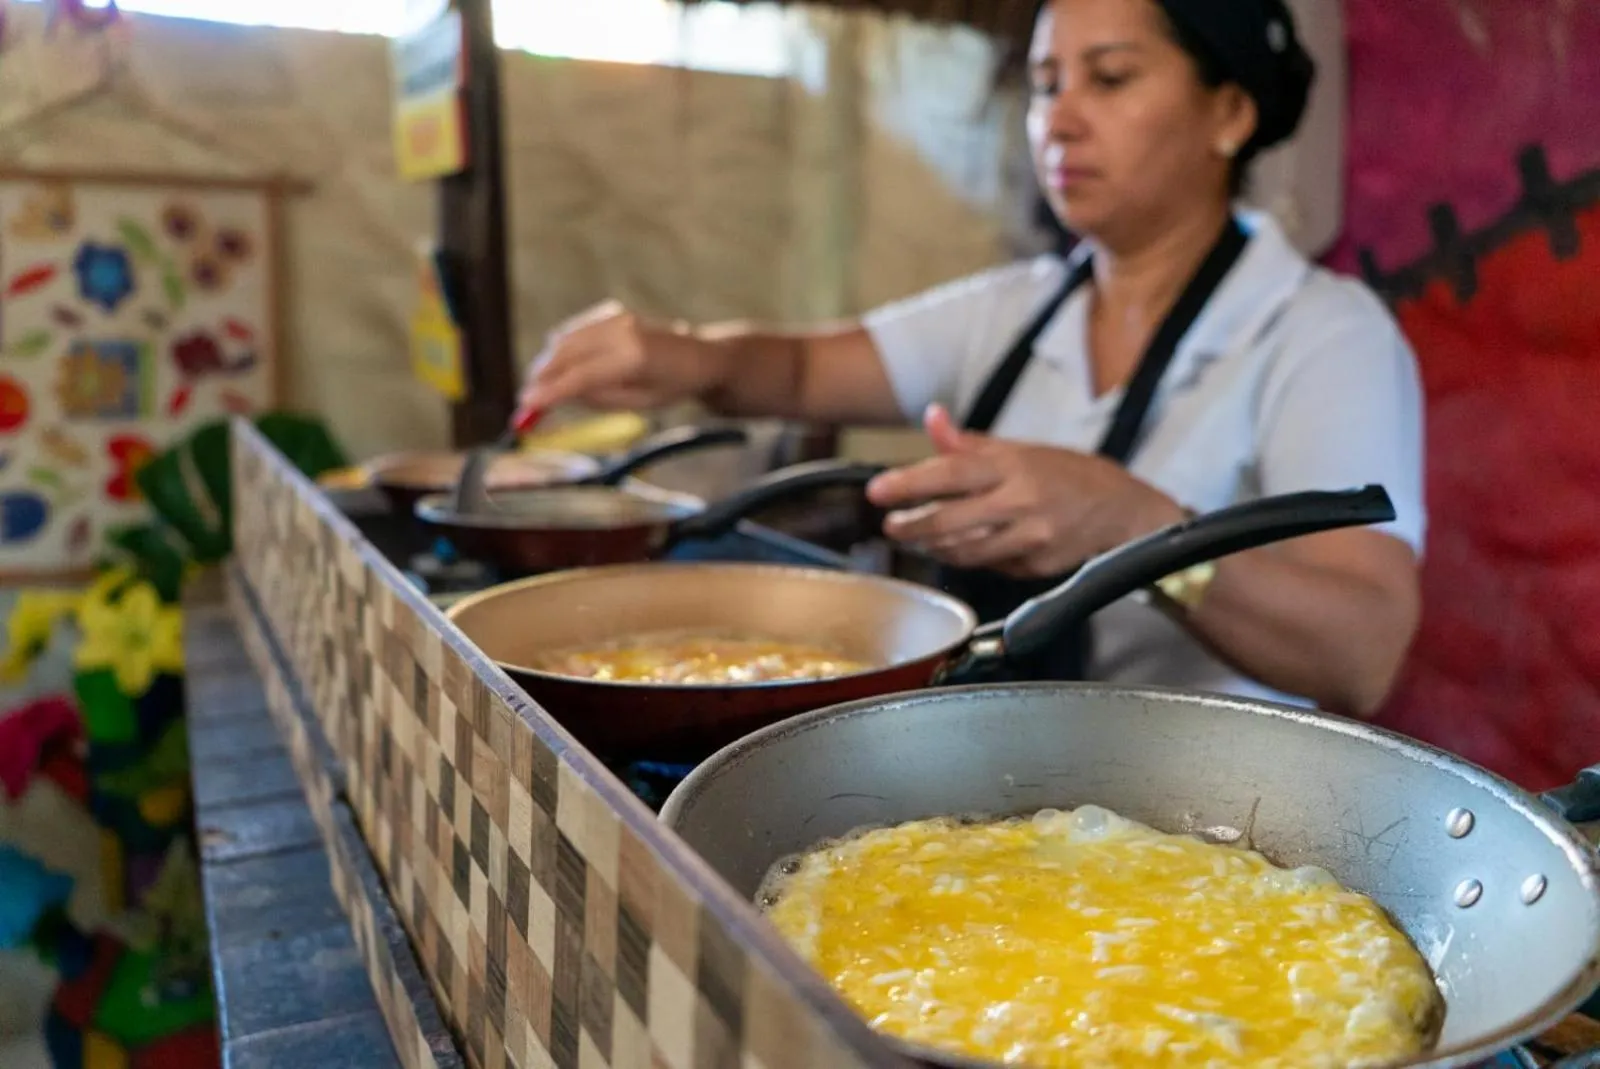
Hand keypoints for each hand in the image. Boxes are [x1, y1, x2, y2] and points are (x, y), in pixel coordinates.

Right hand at [519, 300, 727, 413]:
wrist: (702, 355)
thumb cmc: (674, 386)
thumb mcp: (640, 404)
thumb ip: (600, 398)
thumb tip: (560, 395)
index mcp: (634, 359)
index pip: (580, 377)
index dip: (549, 391)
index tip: (526, 405)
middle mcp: (622, 332)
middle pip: (566, 353)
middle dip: (542, 376)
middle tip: (526, 400)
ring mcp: (617, 318)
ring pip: (566, 339)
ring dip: (548, 362)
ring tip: (539, 386)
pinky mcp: (613, 313)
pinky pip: (576, 331)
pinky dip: (562, 348)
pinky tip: (558, 367)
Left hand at [864, 404, 1185, 577]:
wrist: (1123, 510)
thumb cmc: (1066, 475)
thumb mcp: (1019, 449)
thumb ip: (969, 443)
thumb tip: (932, 417)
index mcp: (1012, 465)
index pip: (949, 472)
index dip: (908, 482)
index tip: (877, 490)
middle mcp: (1020, 501)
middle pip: (949, 521)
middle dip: (911, 526)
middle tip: (891, 526)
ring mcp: (1029, 537)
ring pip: (964, 551)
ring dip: (934, 547)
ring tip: (918, 538)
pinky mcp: (1036, 566)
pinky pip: (989, 566)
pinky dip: (968, 558)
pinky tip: (960, 549)